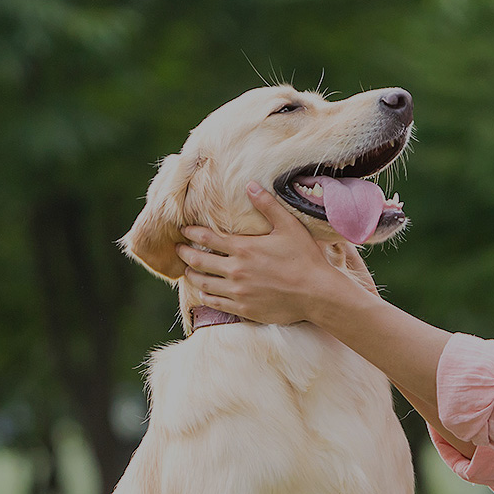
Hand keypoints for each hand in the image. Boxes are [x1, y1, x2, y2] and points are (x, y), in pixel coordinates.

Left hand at [176, 183, 363, 324]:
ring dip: (192, 275)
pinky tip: (202, 292)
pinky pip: (214, 303)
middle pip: (199, 261)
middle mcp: (235, 270)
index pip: (207, 239)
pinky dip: (204, 295)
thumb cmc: (305, 258)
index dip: (191, 233)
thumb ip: (267, 205)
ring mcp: (237, 292)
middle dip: (185, 253)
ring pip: (203, 283)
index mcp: (244, 248)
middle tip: (177, 249)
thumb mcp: (288, 226)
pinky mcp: (243, 309)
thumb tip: (250, 185)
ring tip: (187, 270)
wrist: (316, 293)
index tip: (184, 230)